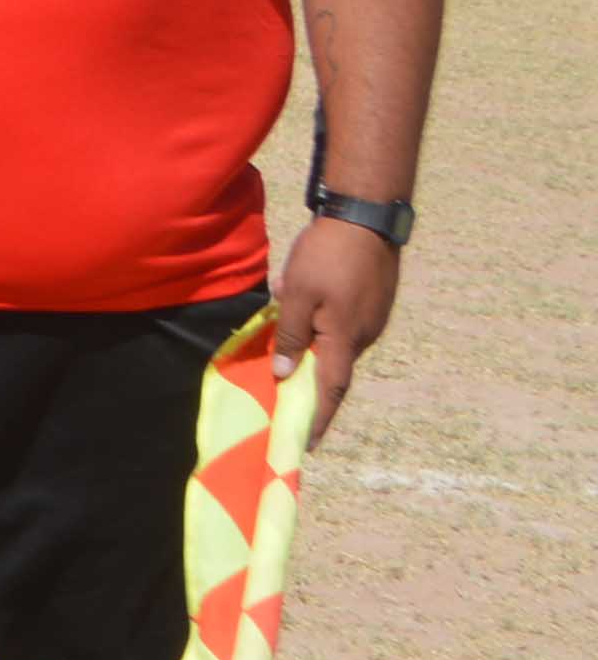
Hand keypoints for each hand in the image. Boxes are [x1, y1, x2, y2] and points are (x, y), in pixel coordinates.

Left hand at [267, 215, 403, 424]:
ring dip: (312, 339)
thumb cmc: (328, 256)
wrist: (368, 217)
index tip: (306, 442)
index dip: (318, 417)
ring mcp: (373, 318)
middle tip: (285, 389)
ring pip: (335, 341)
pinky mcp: (374, 302)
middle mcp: (364, 335)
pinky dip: (320, 320)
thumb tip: (287, 374)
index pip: (330, 390)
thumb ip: (292, 336)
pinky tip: (300, 294)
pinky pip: (341, 322)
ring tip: (287, 315)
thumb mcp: (298, 296)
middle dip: (308, 379)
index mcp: (345, 339)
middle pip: (333, 367)